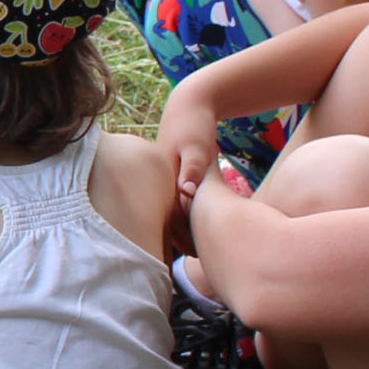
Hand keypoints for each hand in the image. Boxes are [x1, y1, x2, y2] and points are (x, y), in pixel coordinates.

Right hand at [153, 94, 216, 256]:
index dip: (184, 239)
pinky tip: (201, 230)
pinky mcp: (174, 180)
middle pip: (169, 222)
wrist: (190, 104)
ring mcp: (167, 182)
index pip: (172, 218)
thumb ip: (192, 168)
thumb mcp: (196, 145)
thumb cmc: (195, 124)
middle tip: (205, 264)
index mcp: (166, 180)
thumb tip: (186, 191)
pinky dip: (188, 219)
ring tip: (204, 255)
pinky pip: (179, 206)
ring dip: (186, 234)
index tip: (200, 258)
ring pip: (173, 216)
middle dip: (184, 243)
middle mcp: (163, 185)